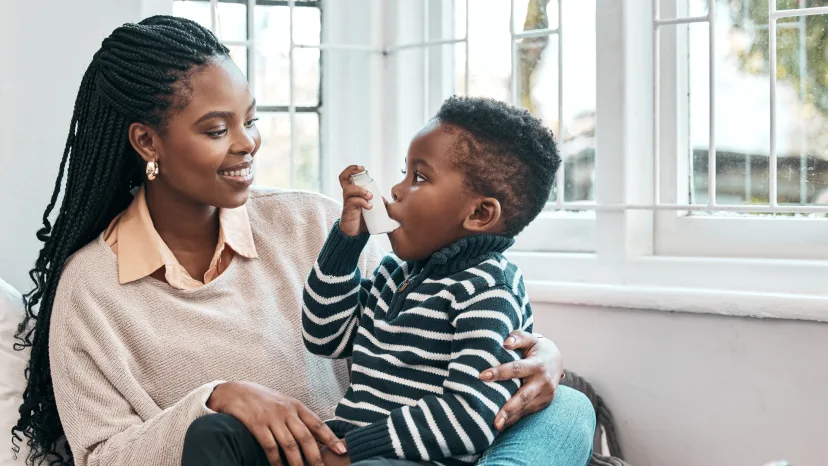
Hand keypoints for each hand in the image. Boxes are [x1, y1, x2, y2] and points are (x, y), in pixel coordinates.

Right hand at [207, 381, 346, 465]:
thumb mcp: (283, 404)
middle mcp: (286, 411)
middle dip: (315, 457)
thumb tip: (316, 436)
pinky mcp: (257, 424)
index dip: (330, 438)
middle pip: (305, 437)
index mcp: (296, 405)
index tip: (341, 450)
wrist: (235, 391)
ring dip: (297, 463)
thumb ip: (298, 418)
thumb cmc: (262, 400)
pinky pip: (270, 446)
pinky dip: (276, 460)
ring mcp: (272, 418)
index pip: (317, 423)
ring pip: (289, 444)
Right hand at [338, 165, 371, 236]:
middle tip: (362, 171)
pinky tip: (369, 206)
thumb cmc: (362, 220)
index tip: (363, 168)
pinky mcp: (348, 210)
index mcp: (352, 193)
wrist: (354, 234)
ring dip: (360, 190)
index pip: (347, 177)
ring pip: (348, 189)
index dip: (352, 169)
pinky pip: (353, 202)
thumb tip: (385, 200)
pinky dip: (362, 202)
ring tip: (370, 196)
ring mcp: (347, 202)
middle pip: (343, 178)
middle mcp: (348, 195)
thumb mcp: (371, 209)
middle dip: (351, 171)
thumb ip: (377, 203)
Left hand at [478, 330, 563, 430]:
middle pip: (523, 396)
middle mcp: (543, 382)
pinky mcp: (545, 403)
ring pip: (526, 408)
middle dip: (509, 409)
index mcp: (538, 365)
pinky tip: (503, 425)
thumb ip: (517, 337)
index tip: (481, 377)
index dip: (499, 372)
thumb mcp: (529, 339)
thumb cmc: (536, 348)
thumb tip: (505, 342)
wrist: (557, 360)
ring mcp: (546, 395)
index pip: (516, 369)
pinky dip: (516, 419)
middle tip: (495, 421)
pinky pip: (528, 412)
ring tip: (495, 427)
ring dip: (511, 418)